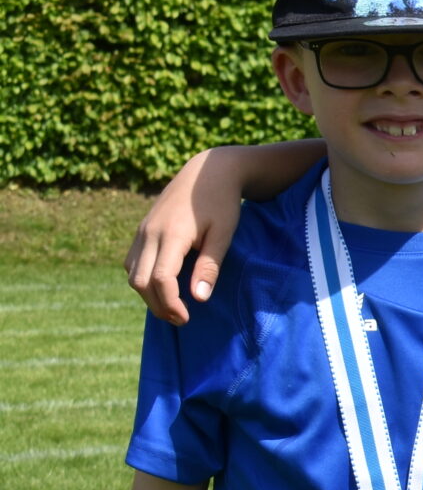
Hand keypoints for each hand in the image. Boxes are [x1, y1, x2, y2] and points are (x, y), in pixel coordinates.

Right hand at [126, 150, 253, 324]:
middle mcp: (149, 233)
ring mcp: (142, 230)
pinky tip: (165, 285)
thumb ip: (210, 266)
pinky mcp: (142, 229)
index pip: (159, 279)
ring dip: (147, 293)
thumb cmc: (222, 202)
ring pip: (131, 272)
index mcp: (170, 234)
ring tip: (174, 306)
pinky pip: (133, 261)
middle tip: (181, 318)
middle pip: (138, 280)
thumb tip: (198, 298)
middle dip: (156, 305)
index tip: (186, 318)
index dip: (169, 303)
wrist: (208, 171)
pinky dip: (143, 278)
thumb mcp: (223, 234)